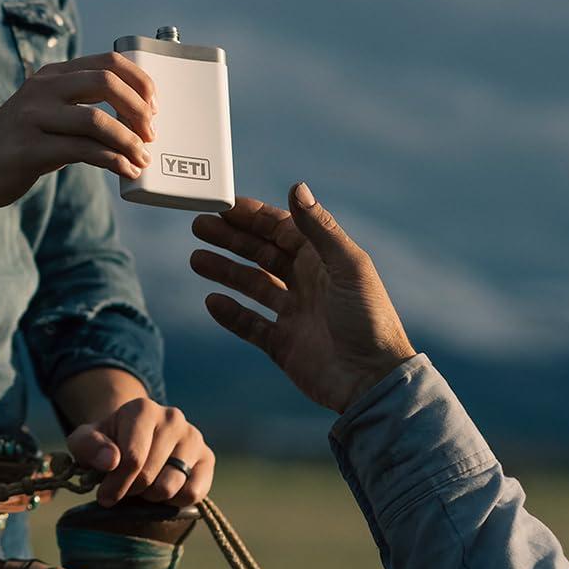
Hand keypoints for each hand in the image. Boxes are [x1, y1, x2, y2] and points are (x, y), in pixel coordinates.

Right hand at [0, 52, 156, 211]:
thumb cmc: (14, 144)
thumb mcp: (44, 112)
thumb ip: (77, 105)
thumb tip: (133, 117)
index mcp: (51, 75)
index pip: (108, 62)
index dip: (140, 82)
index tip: (154, 105)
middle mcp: (43, 89)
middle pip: (107, 83)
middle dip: (139, 110)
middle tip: (151, 134)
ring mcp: (34, 118)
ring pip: (98, 120)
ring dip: (129, 142)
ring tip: (141, 159)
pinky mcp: (30, 149)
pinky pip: (83, 152)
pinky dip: (113, 162)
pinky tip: (125, 171)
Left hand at [66, 398, 215, 507]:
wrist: (135, 440)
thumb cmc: (108, 443)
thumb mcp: (85, 441)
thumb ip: (88, 446)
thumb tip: (110, 461)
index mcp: (142, 409)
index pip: (132, 459)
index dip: (115, 484)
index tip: (104, 496)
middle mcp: (172, 418)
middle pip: (149, 475)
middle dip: (131, 491)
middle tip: (124, 490)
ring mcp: (193, 437)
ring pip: (170, 486)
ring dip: (151, 497)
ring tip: (142, 488)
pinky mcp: (207, 458)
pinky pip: (193, 493)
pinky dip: (174, 501)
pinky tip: (162, 492)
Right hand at [189, 183, 415, 414]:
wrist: (372, 381)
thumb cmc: (369, 320)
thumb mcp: (348, 266)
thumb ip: (319, 228)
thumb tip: (296, 186)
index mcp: (323, 261)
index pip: (282, 230)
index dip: (253, 217)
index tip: (224, 205)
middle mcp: (307, 283)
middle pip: (261, 254)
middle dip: (231, 239)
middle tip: (199, 226)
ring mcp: (294, 314)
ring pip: (252, 285)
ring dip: (225, 271)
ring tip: (196, 259)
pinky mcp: (283, 344)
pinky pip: (250, 324)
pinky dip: (231, 313)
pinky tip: (212, 301)